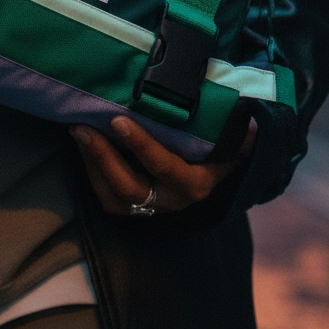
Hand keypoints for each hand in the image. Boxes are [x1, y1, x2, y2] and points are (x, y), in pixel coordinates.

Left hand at [70, 116, 257, 215]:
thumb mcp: (234, 144)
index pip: (165, 168)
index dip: (141, 147)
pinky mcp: (134, 207)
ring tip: (77, 131)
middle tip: (82, 127)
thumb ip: (241, 134)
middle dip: (103, 158)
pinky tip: (82, 145)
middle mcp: (172, 201)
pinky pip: (106, 196)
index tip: (119, 121)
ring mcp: (151, 207)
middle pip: (131, 187)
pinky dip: (91, 171)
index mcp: (197, 184)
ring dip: (92, 165)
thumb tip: (251, 121)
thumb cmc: (222, 151)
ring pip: (113, 197)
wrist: (216, 179)